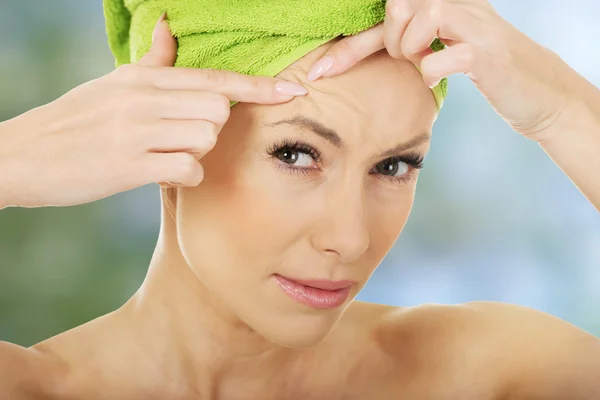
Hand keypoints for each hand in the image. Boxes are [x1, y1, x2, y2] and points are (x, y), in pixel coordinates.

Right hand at [0, 14, 306, 208]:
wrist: (22, 154)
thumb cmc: (75, 120)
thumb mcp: (113, 84)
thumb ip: (150, 60)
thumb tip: (168, 25)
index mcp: (144, 78)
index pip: (214, 78)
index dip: (258, 86)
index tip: (293, 90)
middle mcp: (144, 98)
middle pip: (218, 110)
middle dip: (210, 129)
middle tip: (177, 138)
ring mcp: (137, 130)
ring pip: (206, 138)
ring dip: (195, 152)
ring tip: (163, 154)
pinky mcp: (129, 164)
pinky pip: (189, 168)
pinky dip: (184, 176)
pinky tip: (160, 174)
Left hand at [306, 0, 591, 141]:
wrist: (536, 92)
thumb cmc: (482, 70)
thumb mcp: (443, 48)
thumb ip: (409, 41)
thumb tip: (359, 50)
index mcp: (445, 2)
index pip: (388, 14)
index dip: (348, 46)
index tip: (318, 72)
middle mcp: (459, 2)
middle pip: (397, 5)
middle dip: (388, 40)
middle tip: (405, 58)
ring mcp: (474, 24)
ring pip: (417, 21)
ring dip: (409, 51)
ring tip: (424, 63)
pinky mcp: (484, 52)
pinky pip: (435, 59)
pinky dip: (430, 73)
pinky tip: (441, 78)